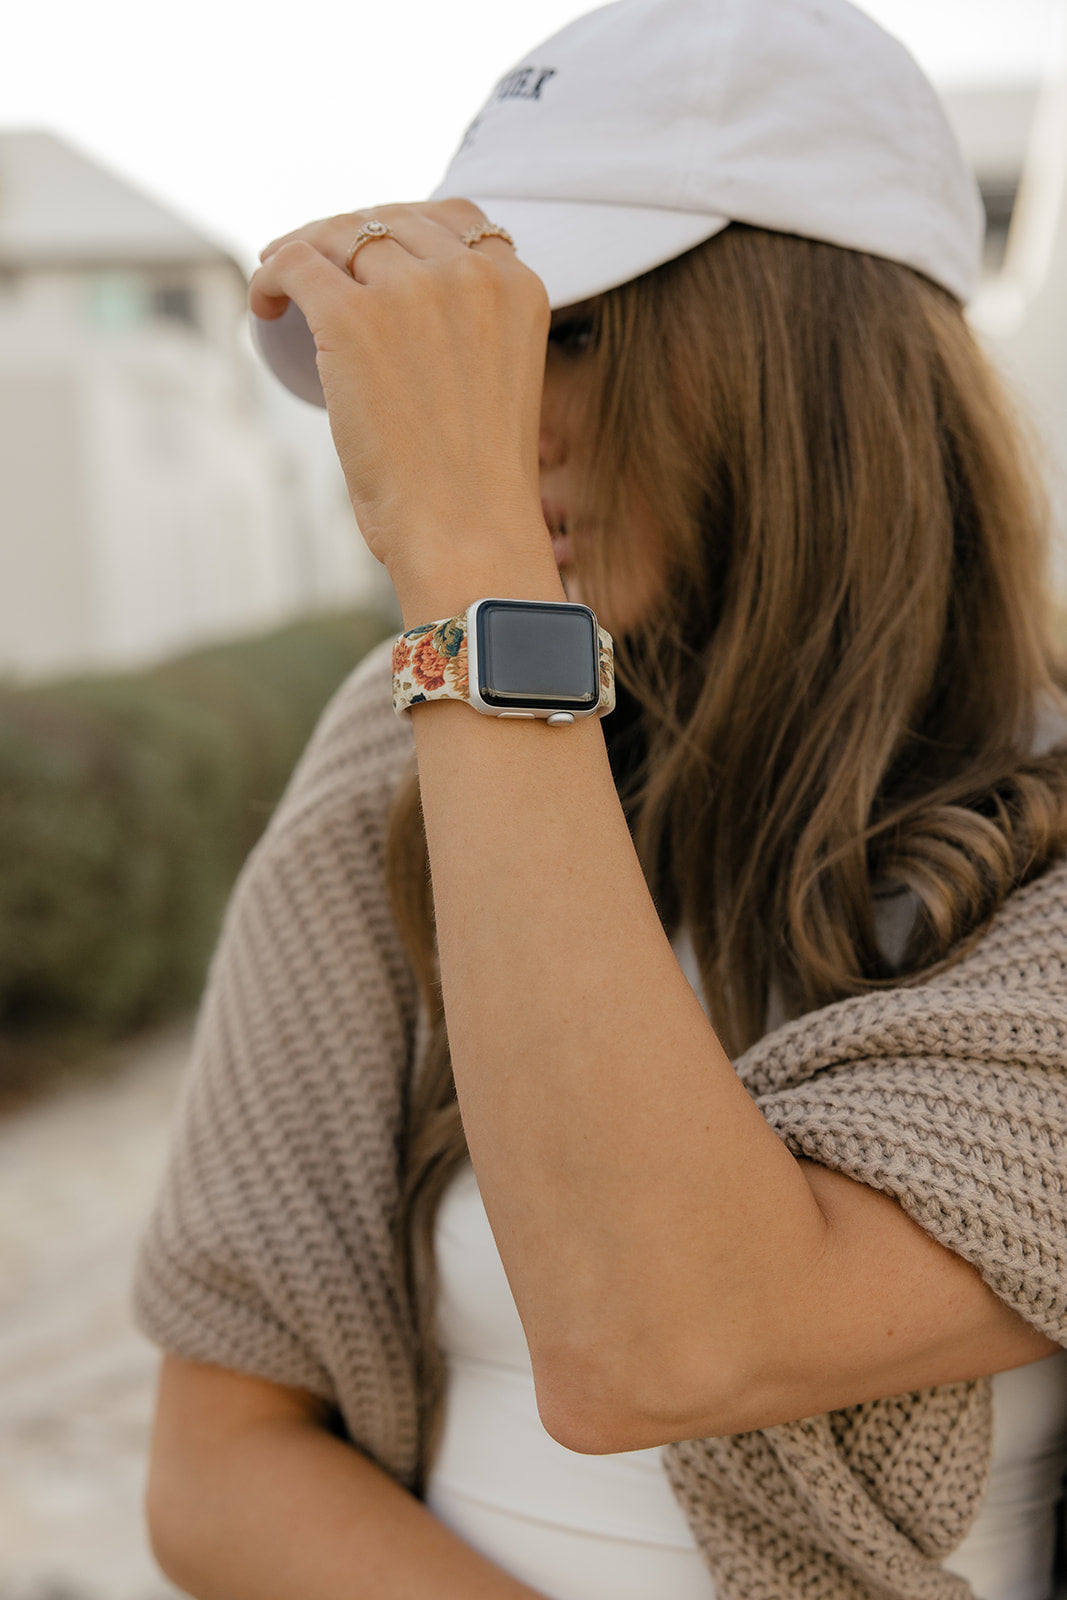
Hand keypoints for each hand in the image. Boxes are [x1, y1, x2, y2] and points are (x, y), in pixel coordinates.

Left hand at [249, 202, 553, 597]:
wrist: (467, 531)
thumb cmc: (479, 486)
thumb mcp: (499, 387)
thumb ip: (472, 341)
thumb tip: (410, 335)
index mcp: (518, 288)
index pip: (458, 219)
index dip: (406, 226)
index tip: (374, 253)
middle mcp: (470, 274)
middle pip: (392, 220)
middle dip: (348, 235)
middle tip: (315, 265)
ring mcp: (411, 291)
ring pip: (339, 234)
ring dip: (305, 249)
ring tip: (281, 283)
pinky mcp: (353, 316)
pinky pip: (295, 264)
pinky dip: (270, 276)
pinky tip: (264, 305)